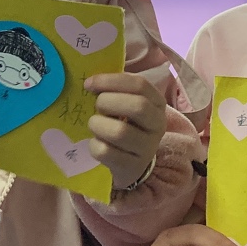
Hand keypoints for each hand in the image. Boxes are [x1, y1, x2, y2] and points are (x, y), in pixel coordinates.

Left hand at [86, 72, 166, 188]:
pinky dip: (94, 145)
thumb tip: (91, 79)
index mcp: (157, 103)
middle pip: (137, 106)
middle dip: (108, 102)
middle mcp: (157, 125)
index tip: (89, 84)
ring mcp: (147, 148)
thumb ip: (115, 89)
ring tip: (94, 125)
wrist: (132, 162)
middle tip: (97, 107)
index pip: (140, 85)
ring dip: (98, 125)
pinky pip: (106, 152)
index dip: (111, 81)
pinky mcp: (131, 166)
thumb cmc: (125, 125)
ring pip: (120, 132)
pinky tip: (96, 142)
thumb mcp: (127, 104)